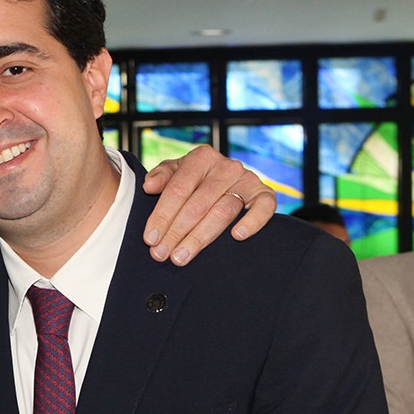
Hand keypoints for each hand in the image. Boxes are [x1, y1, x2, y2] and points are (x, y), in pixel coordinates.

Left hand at [141, 145, 275, 265]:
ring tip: (182, 256)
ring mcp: (247, 179)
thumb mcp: (174, 172)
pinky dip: (252, 222)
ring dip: (200, 237)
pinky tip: (236, 236)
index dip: (161, 216)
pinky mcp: (264, 193)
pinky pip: (263, 208)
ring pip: (222, 212)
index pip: (177, 190)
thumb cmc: (193, 179)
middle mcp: (226, 167)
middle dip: (176, 232)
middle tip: (162, 254)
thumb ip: (160, 176)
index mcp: (200, 158)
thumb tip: (149, 186)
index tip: (150, 239)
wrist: (224, 179)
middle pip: (197, 204)